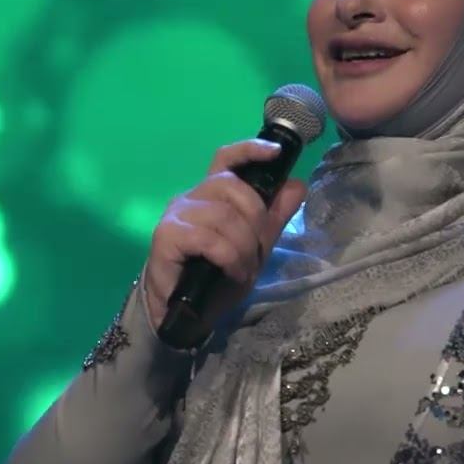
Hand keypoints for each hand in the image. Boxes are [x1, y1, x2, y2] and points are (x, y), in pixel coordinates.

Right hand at [143, 138, 307, 334]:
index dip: (250, 150)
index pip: (227, 158)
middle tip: (256, 251)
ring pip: (223, 215)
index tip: (276, 153)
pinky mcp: (166, 235)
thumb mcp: (256, 246)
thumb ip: (274, 216)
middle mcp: (192, 197)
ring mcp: (177, 214)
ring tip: (243, 269)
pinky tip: (230, 272)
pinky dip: (228, 257)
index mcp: (213, 194)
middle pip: (232, 186)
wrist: (185, 313)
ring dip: (243, 247)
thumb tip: (297, 184)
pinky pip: (208, 238)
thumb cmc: (217, 276)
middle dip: (255, 219)